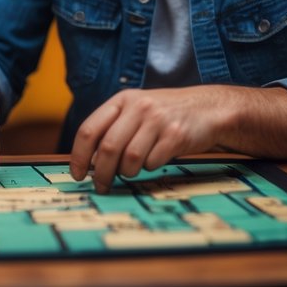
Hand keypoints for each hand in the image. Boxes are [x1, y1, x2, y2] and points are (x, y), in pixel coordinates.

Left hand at [69, 87, 223, 193]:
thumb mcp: (137, 111)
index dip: (79, 156)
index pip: (89, 129)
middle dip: (101, 174)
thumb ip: (114, 129)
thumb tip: (91, 162)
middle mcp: (138, 107)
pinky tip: (156, 159)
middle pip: (108, 149)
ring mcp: (158, 120)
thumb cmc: (166, 115)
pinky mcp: (176, 135)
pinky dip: (150, 167)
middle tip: (102, 187)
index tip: (77, 174)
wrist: (208, 108)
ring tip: (133, 170)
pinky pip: (153, 162)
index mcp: (122, 100)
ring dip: (128, 172)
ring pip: (130, 159)